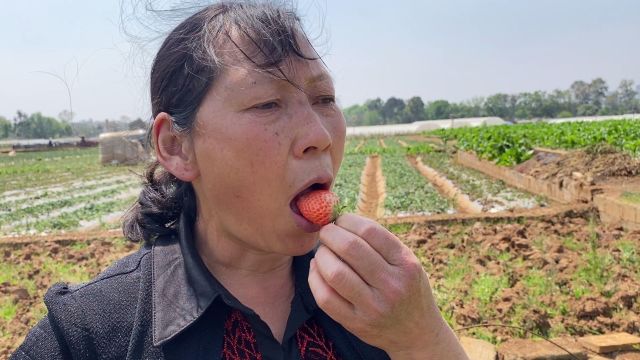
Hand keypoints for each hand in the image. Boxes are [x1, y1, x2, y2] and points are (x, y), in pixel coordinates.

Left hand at [308, 214, 467, 358]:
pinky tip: (317, 270)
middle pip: (350, 249)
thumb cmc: (407, 288)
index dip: (348, 220)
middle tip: (326, 233)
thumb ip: (380, 243)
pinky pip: (325, 297)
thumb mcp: (407, 262)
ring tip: (322, 252)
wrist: (417, 333)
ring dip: (321, 255)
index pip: (370, 231)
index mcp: (406, 264)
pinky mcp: (356, 323)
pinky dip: (315, 278)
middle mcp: (392, 285)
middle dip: (330, 234)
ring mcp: (374, 307)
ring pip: (335, 273)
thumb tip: (341, 219)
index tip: (340, 220)